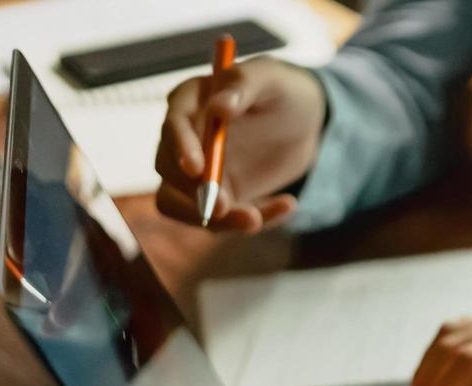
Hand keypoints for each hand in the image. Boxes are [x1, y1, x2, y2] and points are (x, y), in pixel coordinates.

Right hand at [155, 57, 326, 232]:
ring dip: (216, 221)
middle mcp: (184, 139)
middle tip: (226, 208)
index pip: (173, 126)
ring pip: (186, 206)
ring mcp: (197, 172)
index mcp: (189, 102)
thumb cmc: (280, 89)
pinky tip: (287, 204)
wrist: (302, 121)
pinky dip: (255, 219)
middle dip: (194, 194)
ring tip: (256, 220)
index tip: (197, 170)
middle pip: (169, 172)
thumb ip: (244, 84)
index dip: (181, 148)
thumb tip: (218, 109)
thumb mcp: (271, 78)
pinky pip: (222, 220)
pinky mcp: (219, 195)